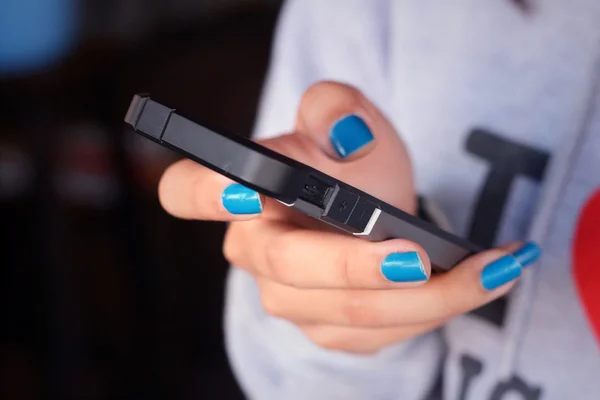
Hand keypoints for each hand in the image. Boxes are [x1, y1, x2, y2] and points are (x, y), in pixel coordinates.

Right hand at [157, 82, 540, 353]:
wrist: (378, 212)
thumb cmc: (355, 165)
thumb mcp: (352, 123)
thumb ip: (338, 110)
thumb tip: (344, 130)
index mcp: (244, 191)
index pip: (189, 190)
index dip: (206, 194)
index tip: (250, 192)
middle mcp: (256, 251)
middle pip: (287, 268)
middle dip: (354, 266)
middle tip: (416, 256)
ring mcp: (290, 299)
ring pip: (346, 313)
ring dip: (424, 297)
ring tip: (492, 269)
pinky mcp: (329, 330)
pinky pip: (379, 334)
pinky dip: (436, 311)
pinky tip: (478, 283)